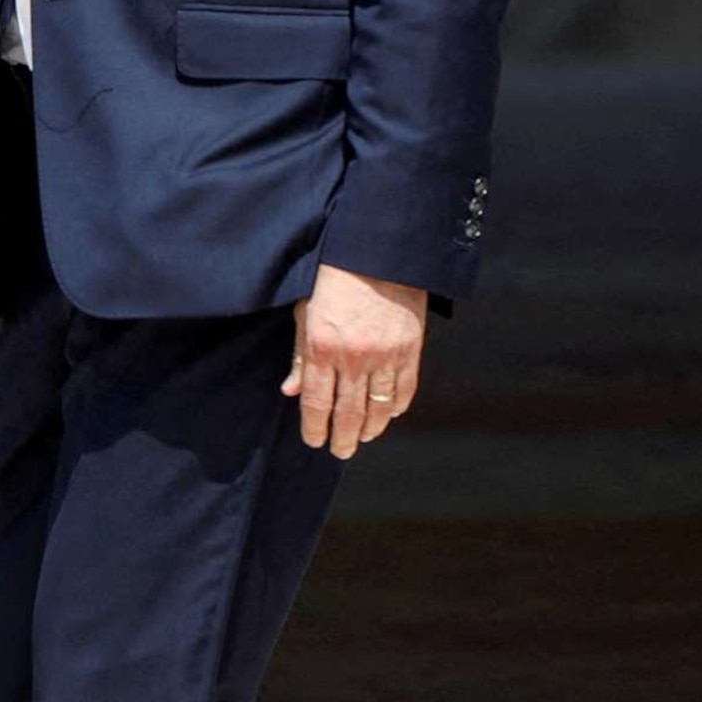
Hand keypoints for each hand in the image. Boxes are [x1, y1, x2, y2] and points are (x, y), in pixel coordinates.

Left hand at [282, 263, 427, 458]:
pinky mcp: (411, 348)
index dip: (315, 428)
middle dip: (343, 438)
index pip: (317, 403)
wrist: (378, 249)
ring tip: (363, 438)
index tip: (315, 442)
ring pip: (379, 408)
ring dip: (370, 429)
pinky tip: (388, 415)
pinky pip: (405, 390)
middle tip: (340, 451)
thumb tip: (291, 391)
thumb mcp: (306, 311)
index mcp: (323, 347)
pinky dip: (396, 407)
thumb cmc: (334, 277)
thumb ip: (300, 355)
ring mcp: (386, 355)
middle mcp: (354, 357)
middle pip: (349, 413)